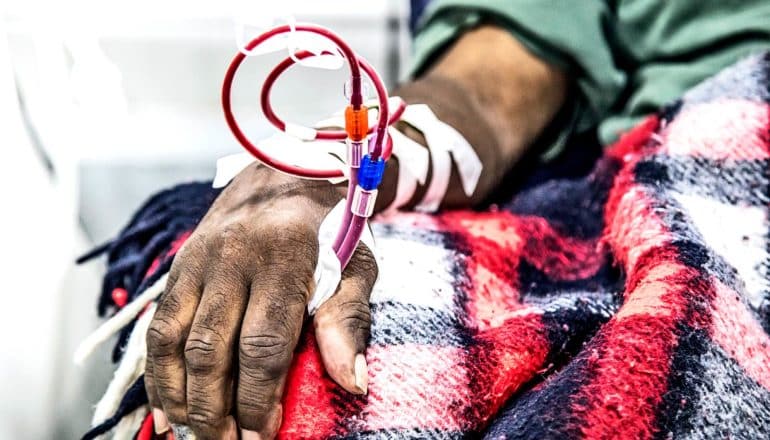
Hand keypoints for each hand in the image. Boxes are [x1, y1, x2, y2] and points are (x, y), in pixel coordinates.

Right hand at [144, 165, 377, 438]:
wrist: (289, 172)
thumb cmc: (332, 228)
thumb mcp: (356, 267)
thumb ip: (350, 321)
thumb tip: (354, 384)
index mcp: (283, 258)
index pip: (263, 344)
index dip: (258, 398)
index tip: (262, 436)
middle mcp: (233, 258)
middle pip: (211, 349)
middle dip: (216, 409)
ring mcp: (199, 260)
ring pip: (173, 340)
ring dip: (179, 396)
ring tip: (192, 435)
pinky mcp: (179, 265)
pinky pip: (157, 325)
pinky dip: (156, 371)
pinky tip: (166, 408)